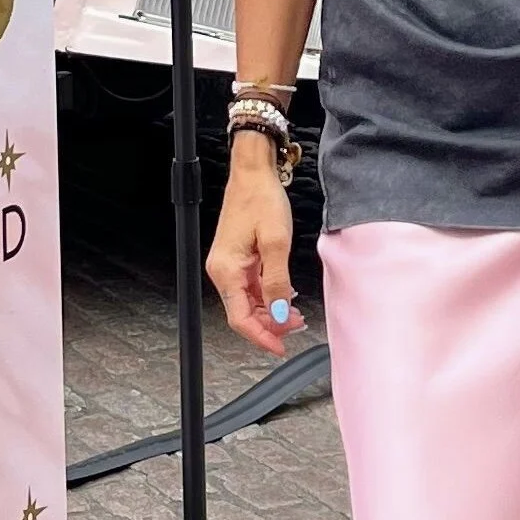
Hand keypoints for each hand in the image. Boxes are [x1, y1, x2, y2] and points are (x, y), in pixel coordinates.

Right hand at [206, 136, 305, 356]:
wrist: (254, 173)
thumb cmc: (261, 200)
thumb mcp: (276, 243)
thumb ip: (277, 282)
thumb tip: (280, 312)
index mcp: (226, 270)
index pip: (240, 318)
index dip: (262, 337)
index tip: (281, 347)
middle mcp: (222, 270)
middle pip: (243, 313)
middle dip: (271, 324)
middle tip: (297, 327)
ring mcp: (229, 265)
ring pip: (249, 302)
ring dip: (271, 311)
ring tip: (296, 315)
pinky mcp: (237, 258)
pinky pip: (251, 287)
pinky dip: (269, 296)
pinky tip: (287, 296)